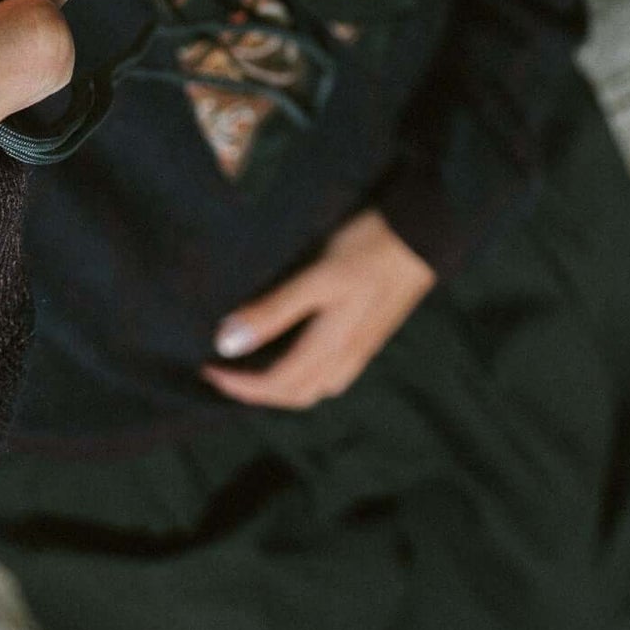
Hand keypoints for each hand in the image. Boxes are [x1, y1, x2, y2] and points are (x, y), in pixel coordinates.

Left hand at [205, 209, 434, 409]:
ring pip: (314, 387)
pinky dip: (301, 375)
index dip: (239, 384)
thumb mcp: (318, 276)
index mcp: (331, 346)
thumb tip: (228, 342)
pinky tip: (291, 352)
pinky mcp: (368, 336)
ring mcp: (360, 349)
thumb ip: (275, 310)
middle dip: (255, 392)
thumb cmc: (368, 249)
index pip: (276, 385)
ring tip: (249, 364)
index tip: (207, 368)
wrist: (422, 235)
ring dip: (279, 386)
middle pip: (294, 394)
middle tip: (222, 370)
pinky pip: (330, 374)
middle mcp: (346, 357)